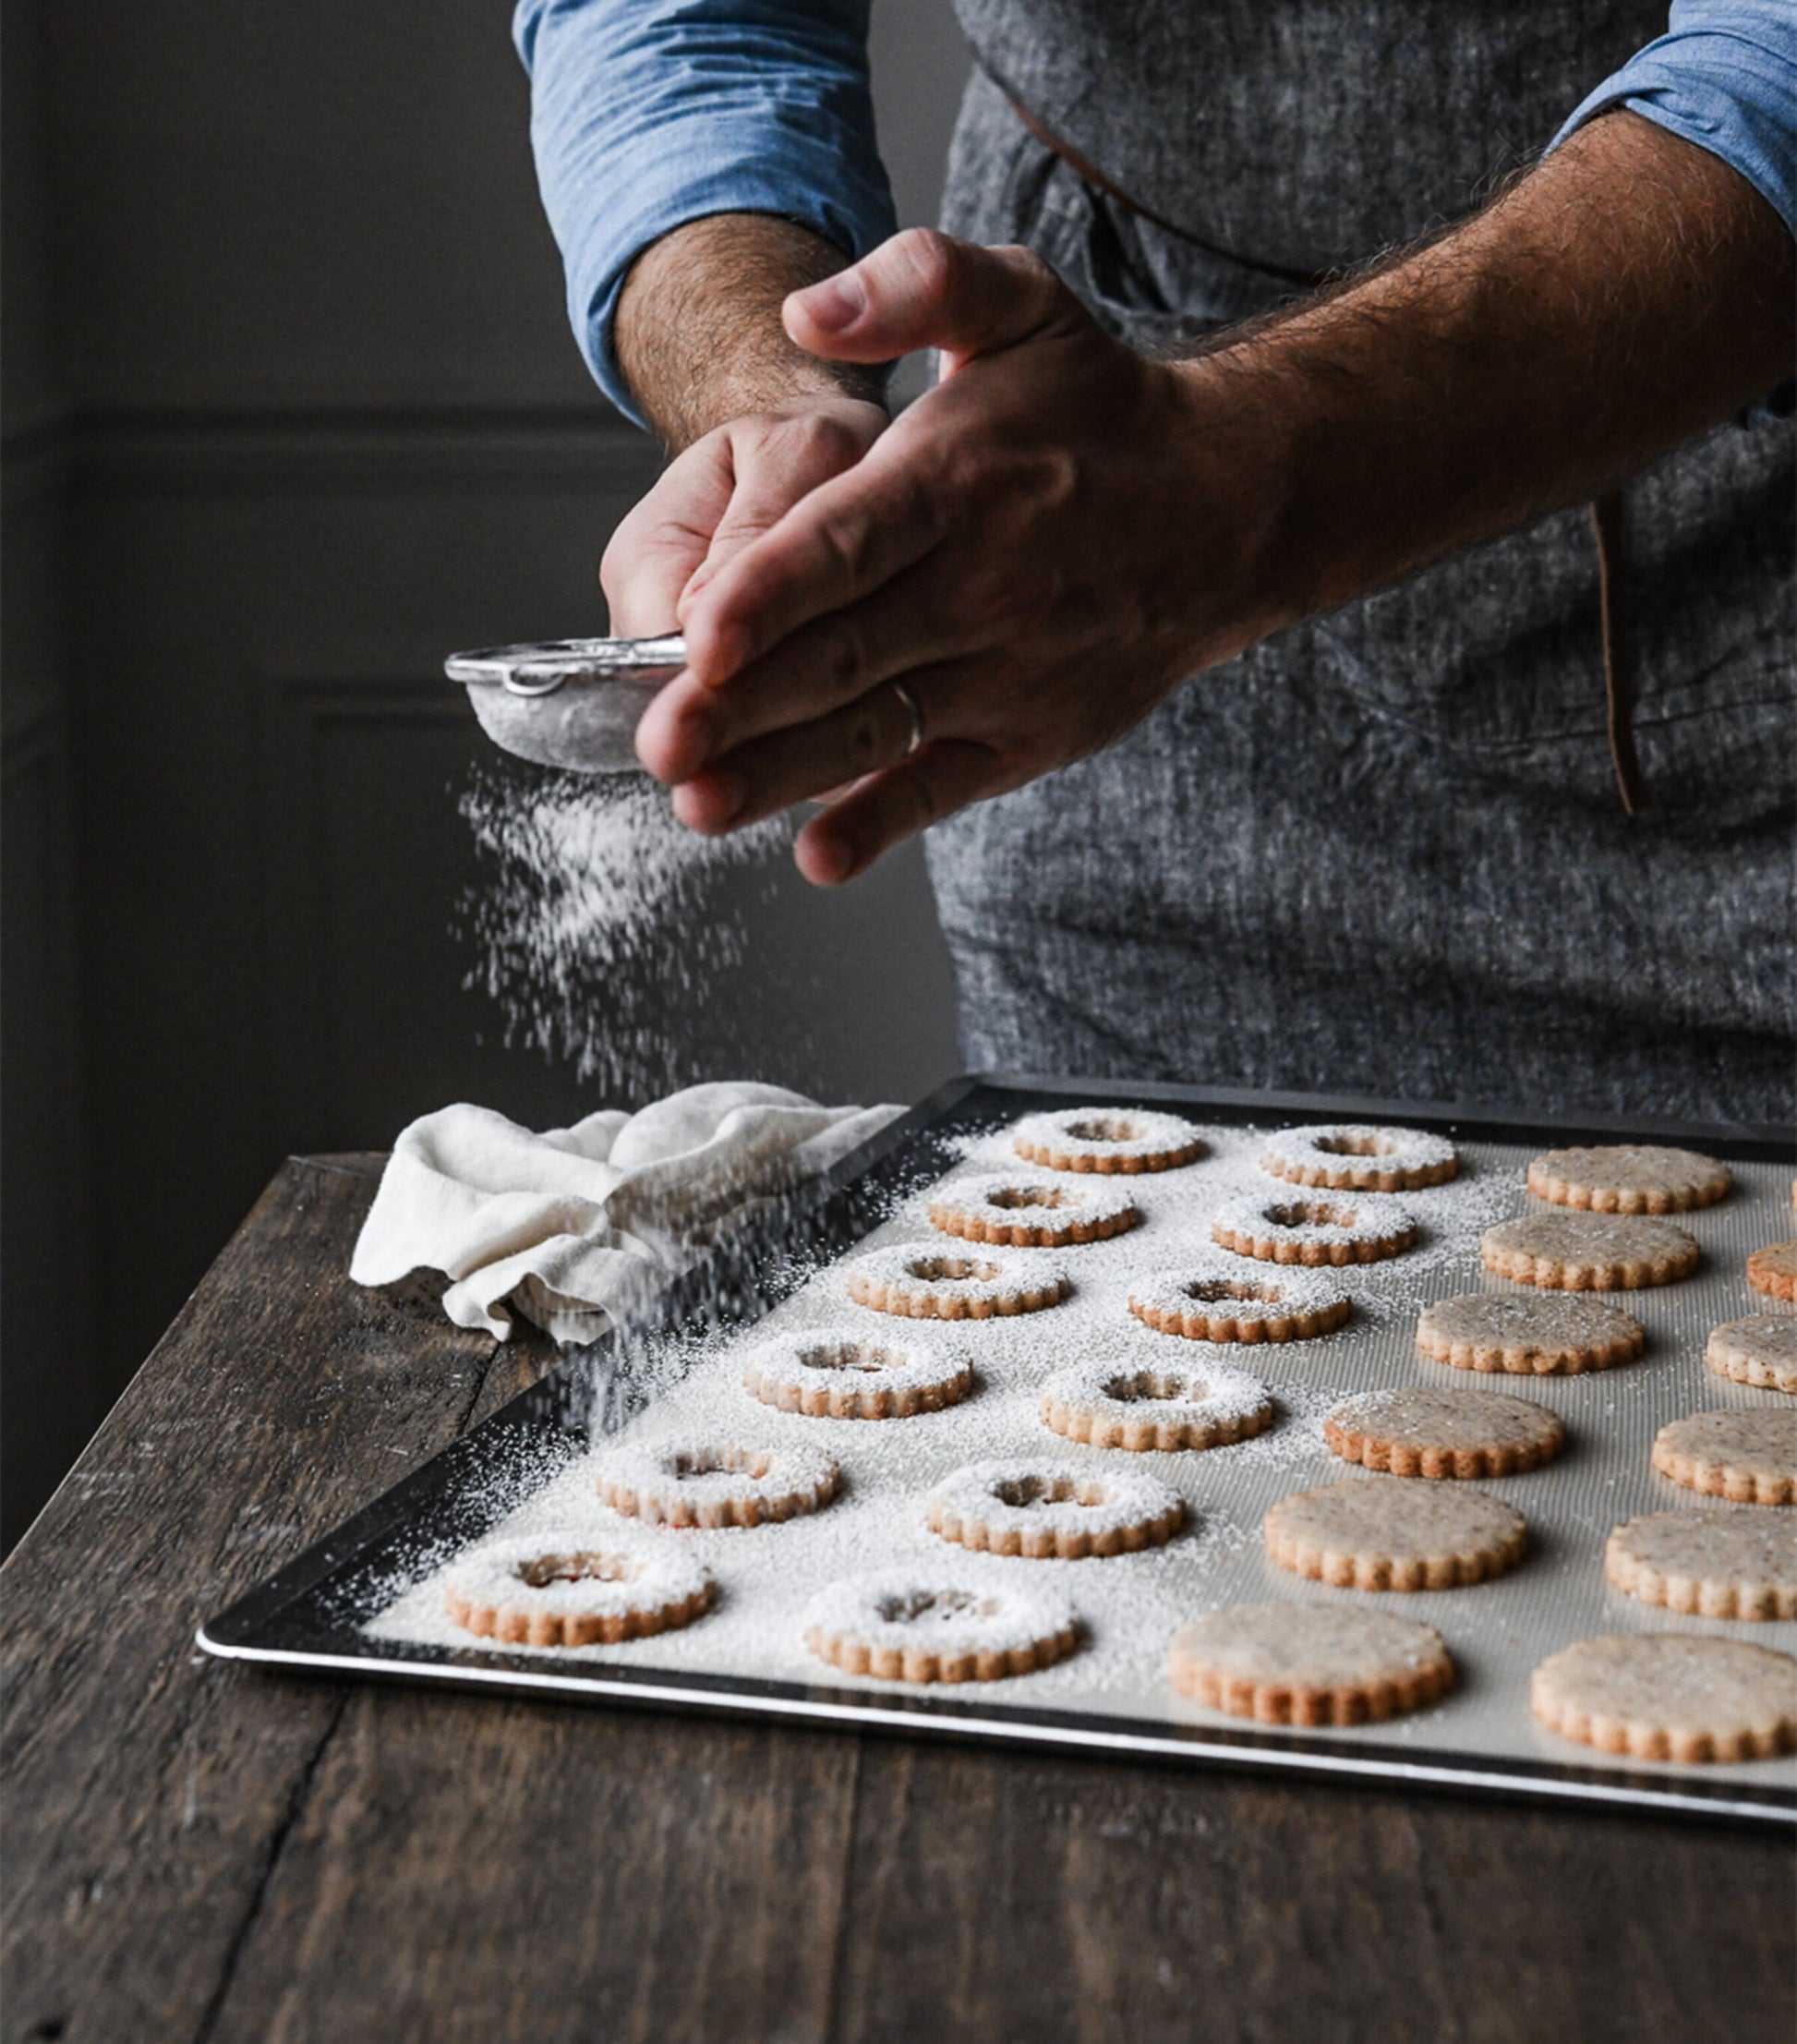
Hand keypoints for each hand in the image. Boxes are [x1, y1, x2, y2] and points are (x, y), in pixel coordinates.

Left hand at [633, 230, 1288, 882]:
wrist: (1229, 508)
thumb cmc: (1099, 413)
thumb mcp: (1021, 305)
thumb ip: (914, 284)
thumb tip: (808, 312)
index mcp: (957, 484)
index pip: (849, 545)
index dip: (772, 594)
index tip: (700, 635)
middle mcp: (981, 588)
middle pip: (842, 656)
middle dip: (741, 707)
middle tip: (657, 743)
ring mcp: (1005, 673)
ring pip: (876, 731)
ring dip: (782, 777)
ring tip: (699, 806)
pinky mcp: (1027, 736)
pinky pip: (944, 789)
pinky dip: (882, 825)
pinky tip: (817, 855)